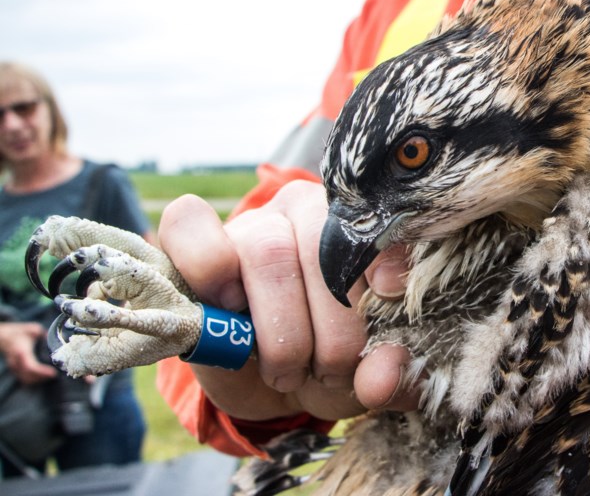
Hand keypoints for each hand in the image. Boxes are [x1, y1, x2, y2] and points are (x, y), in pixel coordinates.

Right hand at [0, 321, 57, 383]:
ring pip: (26, 380)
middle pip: (29, 377)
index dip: (42, 372)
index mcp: (21, 352)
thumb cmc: (19, 332)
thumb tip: (55, 340)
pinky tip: (42, 377)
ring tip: (50, 376)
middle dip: (42, 378)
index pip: (31, 367)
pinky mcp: (14, 369)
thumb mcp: (34, 330)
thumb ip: (44, 335)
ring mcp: (14, 367)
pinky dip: (33, 380)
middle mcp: (16, 362)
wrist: (3, 336)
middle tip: (55, 374)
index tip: (53, 373)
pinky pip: (23, 379)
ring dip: (38, 380)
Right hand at [159, 182, 370, 421]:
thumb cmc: (331, 361)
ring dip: (281, 329)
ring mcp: (248, 225)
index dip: (384, 255)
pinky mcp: (190, 243)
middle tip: (331, 370)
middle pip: (323, 246)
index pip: (376, 222)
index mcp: (357, 228)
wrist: (273, 389)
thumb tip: (382, 379)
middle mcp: (303, 214)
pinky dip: (206, 264)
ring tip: (287, 371)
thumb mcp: (367, 372)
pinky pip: (187, 223)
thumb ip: (386, 372)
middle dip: (333, 325)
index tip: (389, 294)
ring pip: (268, 252)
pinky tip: (227, 307)